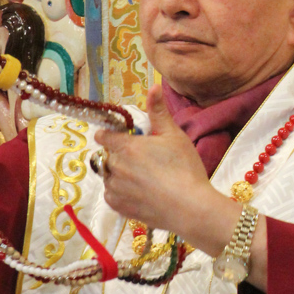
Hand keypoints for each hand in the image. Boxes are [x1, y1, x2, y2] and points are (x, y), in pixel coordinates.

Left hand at [94, 85, 212, 234]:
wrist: (190, 207)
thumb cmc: (184, 167)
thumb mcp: (174, 135)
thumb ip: (159, 111)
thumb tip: (153, 86)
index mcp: (126, 147)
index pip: (104, 136)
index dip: (108, 134)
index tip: (115, 136)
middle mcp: (115, 167)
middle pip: (109, 157)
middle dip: (119, 156)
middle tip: (142, 161)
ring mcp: (115, 189)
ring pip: (109, 177)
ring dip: (118, 175)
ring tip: (141, 178)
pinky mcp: (120, 208)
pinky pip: (111, 196)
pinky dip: (119, 193)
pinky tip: (138, 193)